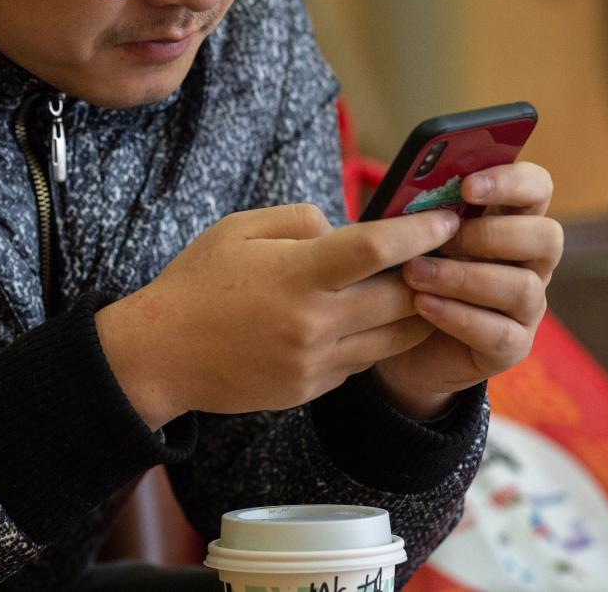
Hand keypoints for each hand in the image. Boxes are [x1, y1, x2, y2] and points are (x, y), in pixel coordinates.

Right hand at [95, 204, 460, 429]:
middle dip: (431, 273)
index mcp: (297, 274)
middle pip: (402, 298)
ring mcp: (315, 362)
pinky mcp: (311, 389)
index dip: (419, 231)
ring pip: (394, 338)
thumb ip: (301, 219)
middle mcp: (313, 322)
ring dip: (417, 311)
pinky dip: (377, 338)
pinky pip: (364, 360)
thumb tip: (345, 228)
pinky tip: (372, 318)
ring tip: (423, 286)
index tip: (447, 219)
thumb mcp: (240, 228)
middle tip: (446, 252)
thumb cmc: (197, 283)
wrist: (160, 356)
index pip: (377, 249)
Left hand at [372, 162, 563, 418]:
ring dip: (464, 277)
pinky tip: (422, 305)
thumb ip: (423, 210)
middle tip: (444, 240)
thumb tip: (410, 187)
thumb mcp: (413, 235)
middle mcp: (531, 262)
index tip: (466, 186)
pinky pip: (500, 333)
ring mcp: (527, 307)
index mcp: (512, 220)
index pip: (537, 188)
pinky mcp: (512, 346)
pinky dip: (458, 316)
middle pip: (547, 236)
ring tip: (414, 273)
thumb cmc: (408, 269)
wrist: (394, 335)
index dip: (511, 181)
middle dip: (493, 235)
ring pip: (523, 287)